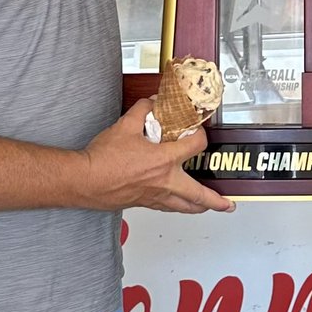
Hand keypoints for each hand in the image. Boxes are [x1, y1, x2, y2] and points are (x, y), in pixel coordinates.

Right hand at [80, 97, 234, 214]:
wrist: (84, 180)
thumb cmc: (103, 159)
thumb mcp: (125, 125)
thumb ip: (143, 110)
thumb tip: (152, 103)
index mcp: (164, 160)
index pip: (196, 147)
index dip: (201, 136)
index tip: (198, 133)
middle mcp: (163, 182)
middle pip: (198, 194)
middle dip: (216, 200)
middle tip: (227, 204)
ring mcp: (154, 196)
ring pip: (183, 207)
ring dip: (198, 207)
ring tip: (208, 208)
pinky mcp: (142, 203)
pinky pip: (166, 207)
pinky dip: (176, 206)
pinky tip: (175, 204)